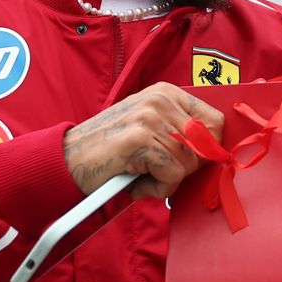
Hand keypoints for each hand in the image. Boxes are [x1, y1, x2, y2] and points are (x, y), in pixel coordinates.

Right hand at [63, 82, 223, 200]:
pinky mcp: (141, 139)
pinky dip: (157, 189)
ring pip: (188, 163)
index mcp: (165, 92)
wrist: (66, 161)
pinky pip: (173, 176)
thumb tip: (214, 150)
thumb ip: (177, 130)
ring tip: (141, 176)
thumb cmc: (108, 151)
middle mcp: (160, 99)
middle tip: (157, 172)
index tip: (186, 161)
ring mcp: (151, 117)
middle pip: (205, 145)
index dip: (207, 148)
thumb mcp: (146, 127)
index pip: (215, 120)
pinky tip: (135, 183)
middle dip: (185, 168)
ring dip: (166, 182)